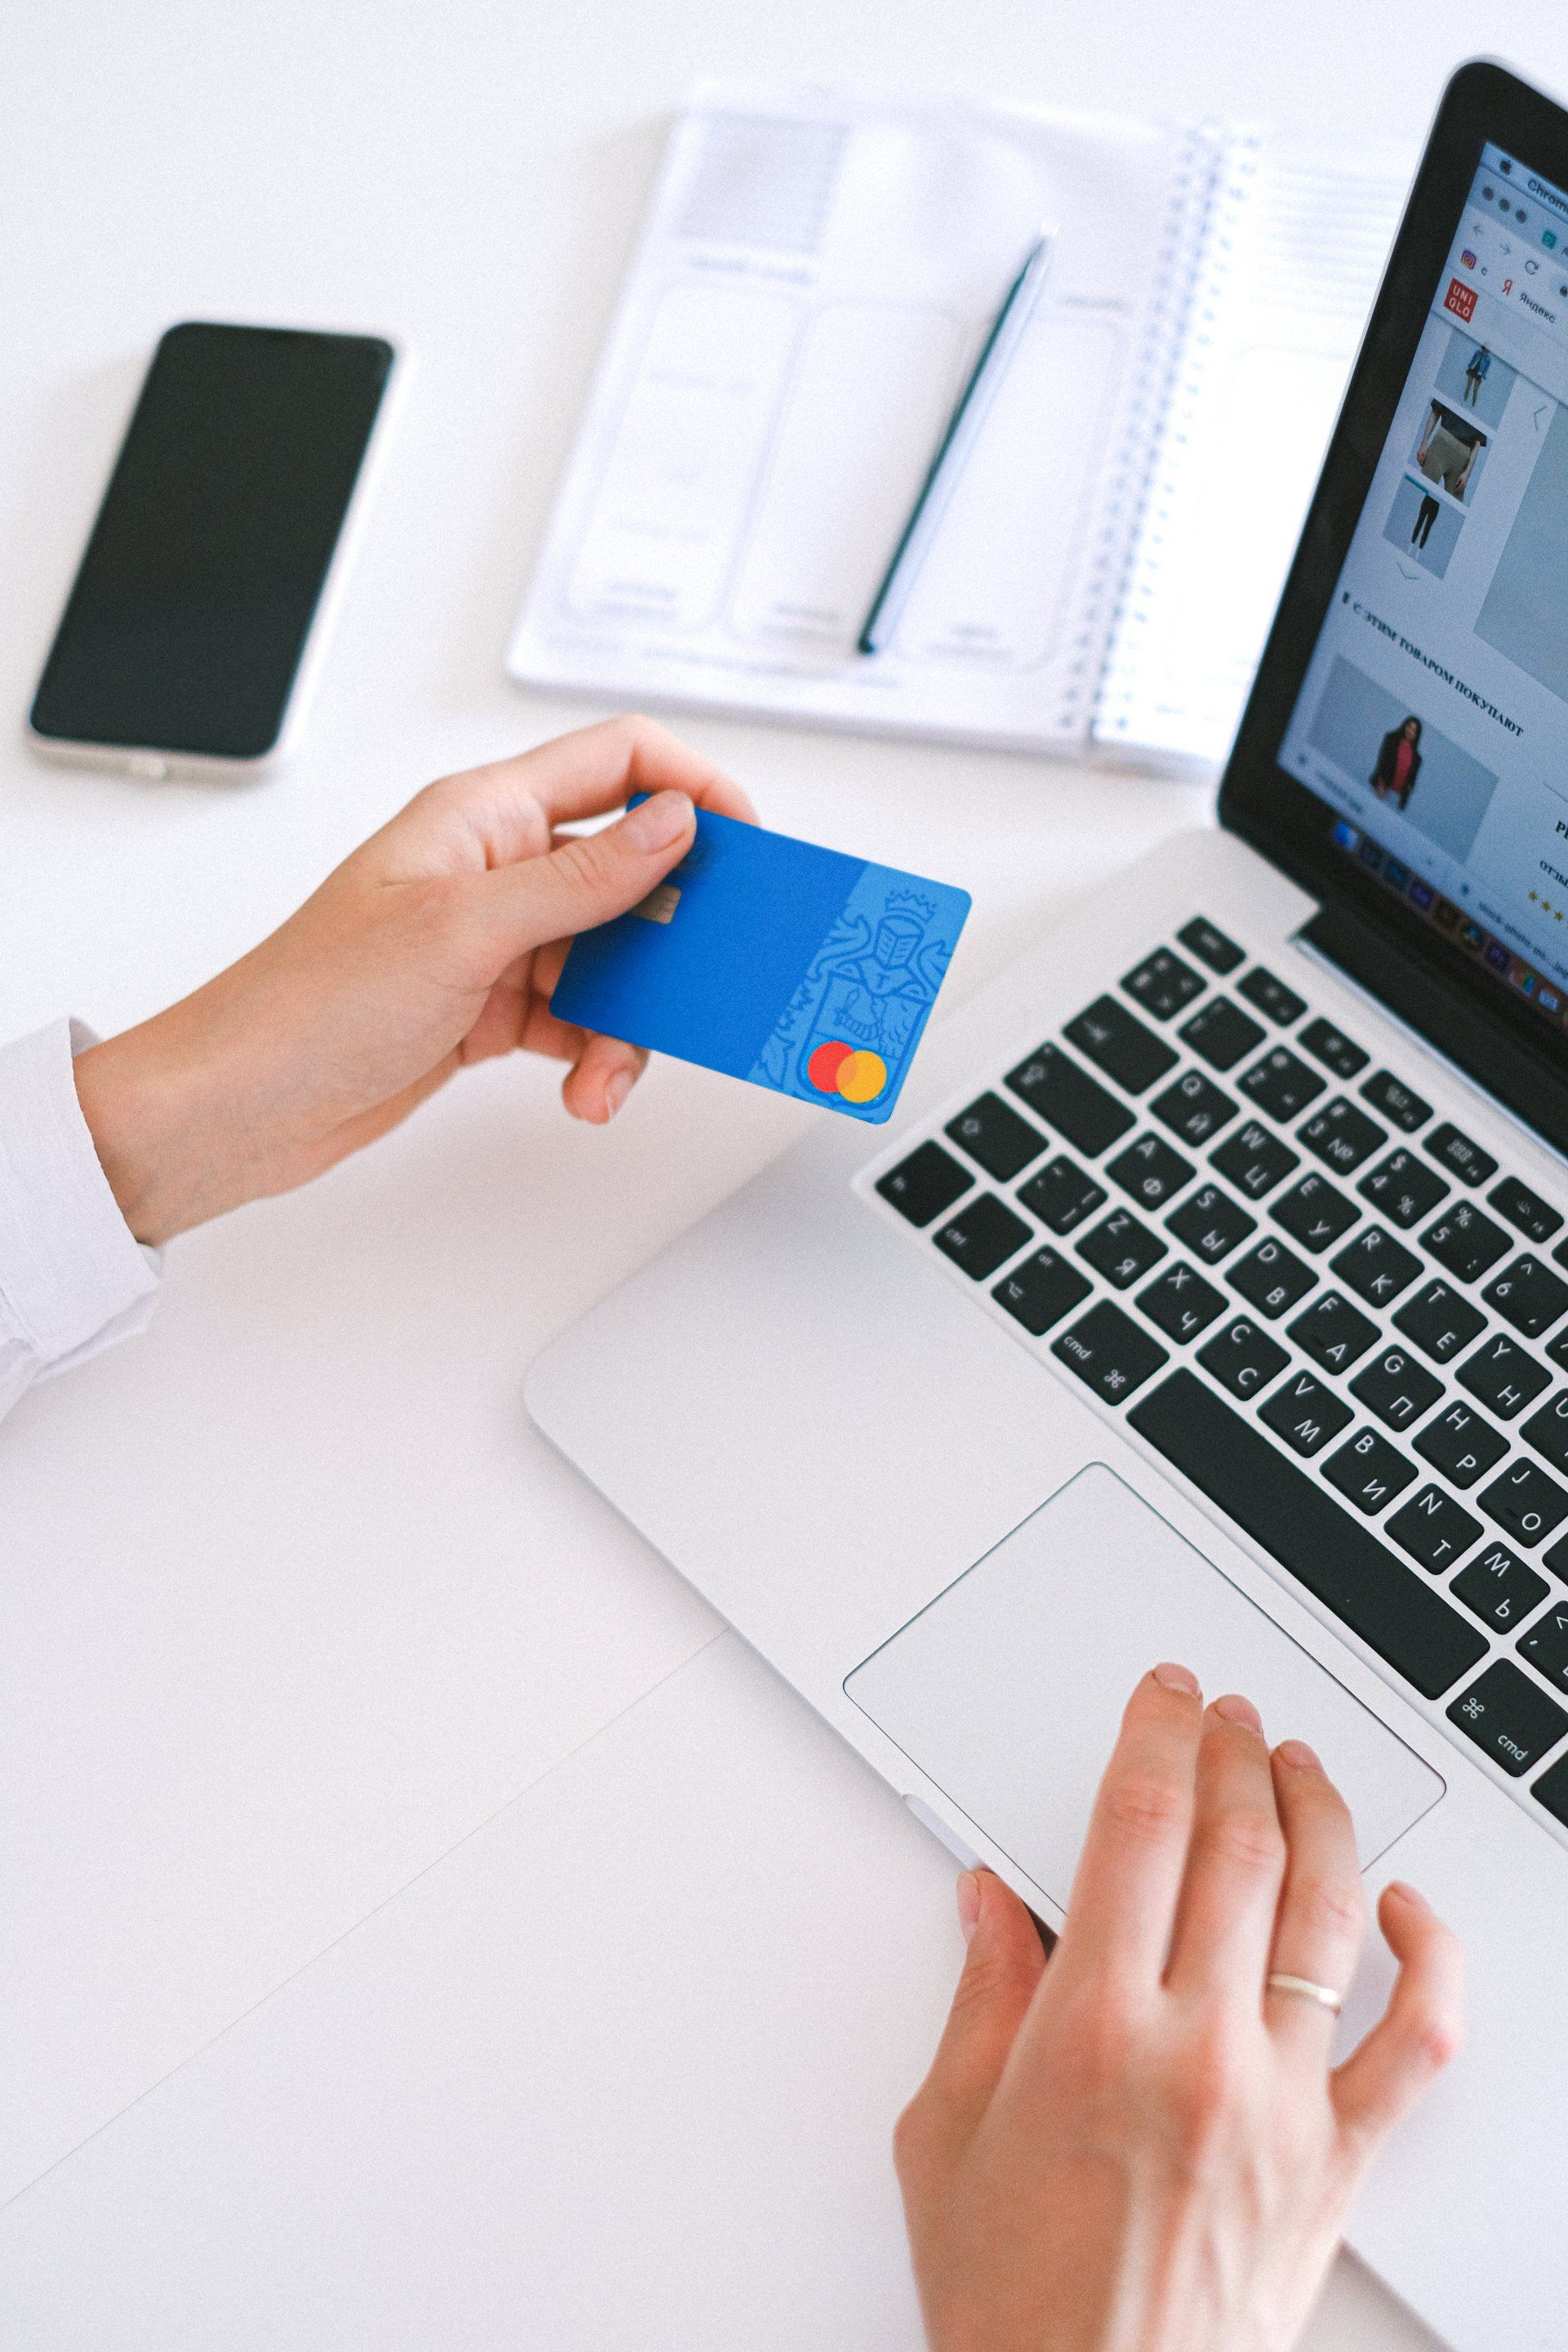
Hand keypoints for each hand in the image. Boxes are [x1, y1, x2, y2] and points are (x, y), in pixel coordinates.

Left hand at [74, 716, 754, 1243]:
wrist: (244, 1107)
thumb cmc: (311, 1004)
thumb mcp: (464, 930)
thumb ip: (580, 878)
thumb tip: (673, 824)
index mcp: (483, 815)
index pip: (616, 762)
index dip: (692, 788)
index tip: (746, 844)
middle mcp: (493, 868)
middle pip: (629, 870)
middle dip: (670, 934)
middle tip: (700, 978)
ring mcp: (494, 940)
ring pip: (612, 958)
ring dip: (628, 1019)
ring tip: (606, 1069)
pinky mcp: (489, 1006)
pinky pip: (578, 1018)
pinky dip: (594, 1056)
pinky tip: (581, 1089)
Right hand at [896, 1666, 1462, 2351]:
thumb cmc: (1017, 2303)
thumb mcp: (946, 2137)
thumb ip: (977, 2001)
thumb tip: (990, 1904)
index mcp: (1091, 2032)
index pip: (1139, 1825)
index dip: (1155, 1735)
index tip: (1162, 1696)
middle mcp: (1197, 2050)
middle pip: (1236, 1843)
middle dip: (1232, 1750)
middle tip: (1223, 1711)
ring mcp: (1281, 2102)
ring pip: (1324, 1910)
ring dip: (1316, 1812)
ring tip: (1298, 1763)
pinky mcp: (1338, 2161)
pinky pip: (1415, 2041)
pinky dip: (1426, 1957)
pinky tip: (1403, 1906)